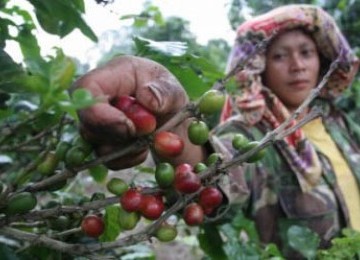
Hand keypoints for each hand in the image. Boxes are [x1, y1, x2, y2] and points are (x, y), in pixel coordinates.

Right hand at [73, 55, 187, 168]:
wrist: (171, 118)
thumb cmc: (168, 96)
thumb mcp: (174, 90)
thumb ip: (165, 93)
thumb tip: (149, 101)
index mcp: (113, 74)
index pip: (86, 89)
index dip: (99, 113)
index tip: (129, 128)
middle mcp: (97, 98)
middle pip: (87, 122)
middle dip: (118, 136)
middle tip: (147, 134)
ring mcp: (96, 122)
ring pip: (97, 144)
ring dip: (127, 148)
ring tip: (150, 137)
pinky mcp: (101, 143)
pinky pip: (108, 159)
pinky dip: (129, 158)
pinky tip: (144, 148)